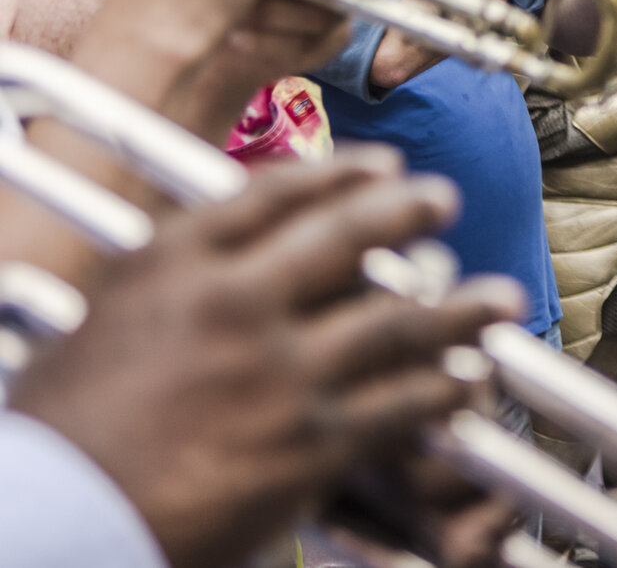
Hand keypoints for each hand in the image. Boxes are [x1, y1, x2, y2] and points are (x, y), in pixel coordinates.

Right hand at [8, 151, 522, 567]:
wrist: (49, 520)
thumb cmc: (61, 435)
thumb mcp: (103, 324)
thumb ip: (174, 286)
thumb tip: (230, 257)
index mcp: (174, 264)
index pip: (275, 192)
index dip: (340, 174)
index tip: (378, 164)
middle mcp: (234, 301)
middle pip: (347, 235)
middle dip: (407, 211)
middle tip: (442, 201)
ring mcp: (278, 369)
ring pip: (397, 320)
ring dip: (458, 308)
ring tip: (498, 297)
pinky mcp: (309, 439)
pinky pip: (400, 402)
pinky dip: (443, 389)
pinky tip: (466, 381)